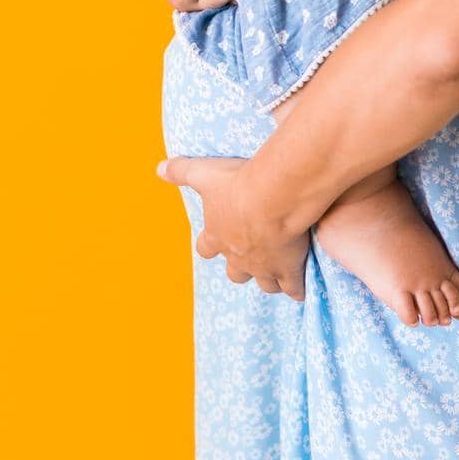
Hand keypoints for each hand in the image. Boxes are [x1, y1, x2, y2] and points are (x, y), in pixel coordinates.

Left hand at [157, 154, 308, 299]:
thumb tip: (158, 168)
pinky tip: (300, 291)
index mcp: (217, 235)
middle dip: (241, 268)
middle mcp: (237, 257)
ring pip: (265, 283)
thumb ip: (181, 171)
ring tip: (278, 276)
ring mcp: (264, 267)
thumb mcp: (204, 173)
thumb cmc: (237, 184)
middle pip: (235, 273)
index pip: (206, 248)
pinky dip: (296, 290)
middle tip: (250, 260)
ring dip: (269, 280)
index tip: (216, 242)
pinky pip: (292, 287)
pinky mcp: (287, 269)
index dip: (211, 246)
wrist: (272, 197)